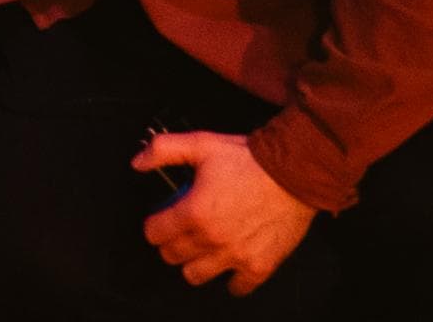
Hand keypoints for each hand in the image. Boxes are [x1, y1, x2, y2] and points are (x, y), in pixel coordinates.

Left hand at [137, 131, 315, 294]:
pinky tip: (230, 265)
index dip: (154, 225)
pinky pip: (237, 288)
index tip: (160, 220)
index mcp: (194, 212)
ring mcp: (236, 256)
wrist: (294, 173)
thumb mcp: (200, 144)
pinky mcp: (259, 266)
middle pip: (172, 256)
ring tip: (201, 248)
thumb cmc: (249, 159)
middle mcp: (212, 239)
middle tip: (180, 232)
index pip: (155, 233)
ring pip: (196, 275)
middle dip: (171, 243)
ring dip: (194, 263)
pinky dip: (231, 280)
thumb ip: (162, 151)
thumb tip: (138, 162)